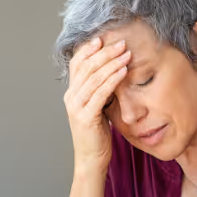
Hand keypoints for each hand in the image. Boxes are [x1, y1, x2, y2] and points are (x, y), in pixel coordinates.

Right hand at [63, 37, 130, 175]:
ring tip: (126, 54)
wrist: (92, 158)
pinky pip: (100, 93)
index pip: (77, 64)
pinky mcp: (85, 116)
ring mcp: (76, 106)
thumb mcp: (98, 107)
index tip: (103, 38)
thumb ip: (100, 91)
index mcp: (72, 92)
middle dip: (105, 53)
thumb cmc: (98, 133)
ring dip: (111, 63)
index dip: (89, 49)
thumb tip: (113, 72)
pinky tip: (123, 72)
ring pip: (93, 78)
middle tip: (122, 43)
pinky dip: (112, 80)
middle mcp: (71, 96)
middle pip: (86, 67)